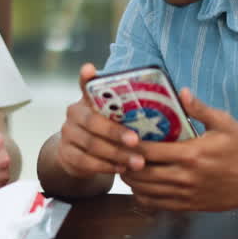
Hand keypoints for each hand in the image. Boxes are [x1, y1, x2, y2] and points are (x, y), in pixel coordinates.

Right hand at [55, 63, 144, 177]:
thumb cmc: (106, 129)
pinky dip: (106, 167)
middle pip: (93, 122)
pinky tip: (122, 169)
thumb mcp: (114, 116)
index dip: (87, 78)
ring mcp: (67, 134)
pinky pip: (86, 162)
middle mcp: (73, 113)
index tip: (89, 69)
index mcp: (86, 99)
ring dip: (117, 154)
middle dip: (116, 133)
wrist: (80, 153)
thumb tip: (171, 95)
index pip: (86, 85)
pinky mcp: (66, 154)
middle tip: (136, 141)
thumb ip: (129, 107)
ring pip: (92, 145)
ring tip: (138, 162)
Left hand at [121, 88, 237, 210]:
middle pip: (142, 174)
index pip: (149, 152)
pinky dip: (143, 196)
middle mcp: (185, 177)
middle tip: (118, 152)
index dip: (130, 146)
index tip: (121, 138)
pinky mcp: (189, 206)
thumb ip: (200, 109)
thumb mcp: (224, 123)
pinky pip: (158, 205)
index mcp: (191, 154)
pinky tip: (141, 185)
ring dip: (131, 180)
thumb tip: (182, 92)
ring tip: (125, 167)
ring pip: (146, 191)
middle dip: (125, 164)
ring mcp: (186, 194)